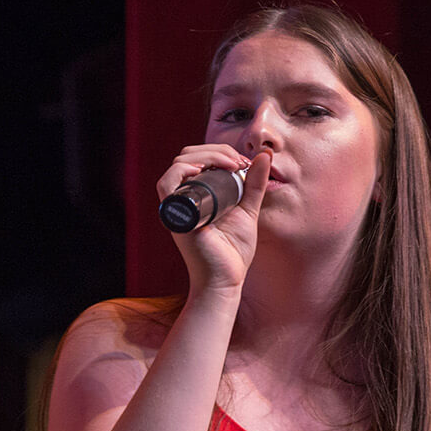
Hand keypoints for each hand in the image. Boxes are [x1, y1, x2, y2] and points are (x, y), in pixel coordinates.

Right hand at [156, 144, 272, 292]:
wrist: (226, 279)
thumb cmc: (233, 252)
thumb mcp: (248, 209)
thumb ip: (255, 184)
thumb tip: (264, 154)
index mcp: (197, 195)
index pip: (198, 158)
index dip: (220, 152)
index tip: (244, 162)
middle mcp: (183, 198)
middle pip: (188, 156)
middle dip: (216, 150)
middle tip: (240, 162)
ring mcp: (177, 206)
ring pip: (178, 164)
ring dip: (206, 156)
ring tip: (231, 165)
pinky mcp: (174, 216)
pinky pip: (166, 184)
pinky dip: (183, 170)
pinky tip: (205, 170)